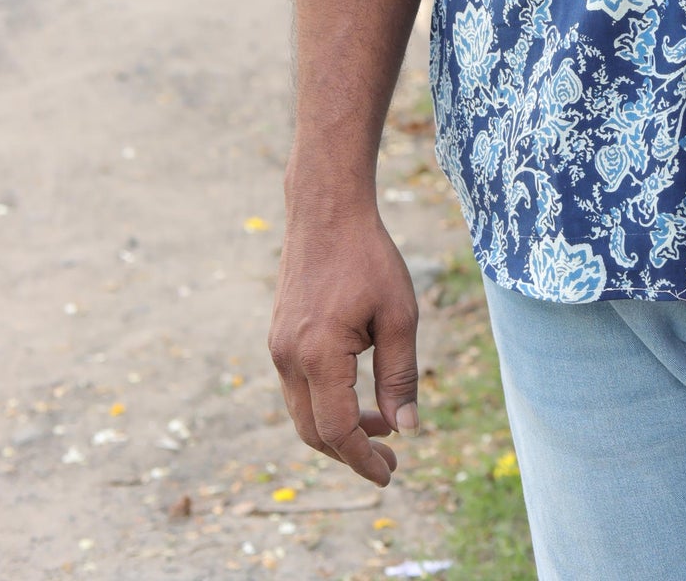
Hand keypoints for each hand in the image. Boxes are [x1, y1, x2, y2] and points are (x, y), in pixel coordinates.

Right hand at [269, 203, 420, 484]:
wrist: (326, 210)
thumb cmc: (369, 257)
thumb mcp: (399, 315)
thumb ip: (400, 375)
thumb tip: (406, 428)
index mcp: (318, 355)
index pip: (336, 430)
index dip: (362, 459)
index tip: (390, 474)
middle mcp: (288, 358)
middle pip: (314, 431)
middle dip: (351, 452)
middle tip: (391, 458)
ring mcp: (279, 348)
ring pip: (304, 411)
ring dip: (339, 428)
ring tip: (382, 426)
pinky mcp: (280, 336)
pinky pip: (299, 387)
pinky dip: (326, 403)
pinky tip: (359, 393)